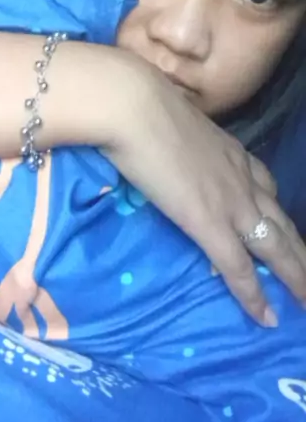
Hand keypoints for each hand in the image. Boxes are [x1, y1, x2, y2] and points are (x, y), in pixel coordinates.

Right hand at [104, 50, 305, 325]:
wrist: (133, 106)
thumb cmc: (138, 103)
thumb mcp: (169, 122)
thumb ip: (175, 139)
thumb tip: (160, 145)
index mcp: (229, 150)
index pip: (264, 184)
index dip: (275, 211)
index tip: (282, 229)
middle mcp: (240, 176)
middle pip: (281, 220)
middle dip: (299, 249)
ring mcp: (230, 201)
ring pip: (276, 246)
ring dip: (295, 274)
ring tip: (305, 299)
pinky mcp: (210, 224)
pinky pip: (239, 268)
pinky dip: (254, 295)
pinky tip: (266, 318)